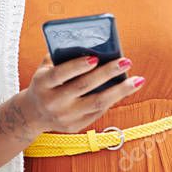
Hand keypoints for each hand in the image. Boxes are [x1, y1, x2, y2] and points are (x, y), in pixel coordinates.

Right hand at [20, 54, 144, 133]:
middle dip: (107, 73)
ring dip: (120, 91)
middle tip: (125, 61)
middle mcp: (52, 102)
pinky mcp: (75, 127)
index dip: (78, 66)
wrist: (33, 113)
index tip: (96, 57)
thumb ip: (61, 57)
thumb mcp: (45, 68)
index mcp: (42, 83)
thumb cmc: (45, 82)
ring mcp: (64, 116)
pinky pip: (98, 112)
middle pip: (84, 87)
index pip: (61, 74)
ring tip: (138, 80)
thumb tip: (91, 45)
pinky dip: (113, 99)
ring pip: (97, 103)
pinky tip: (125, 89)